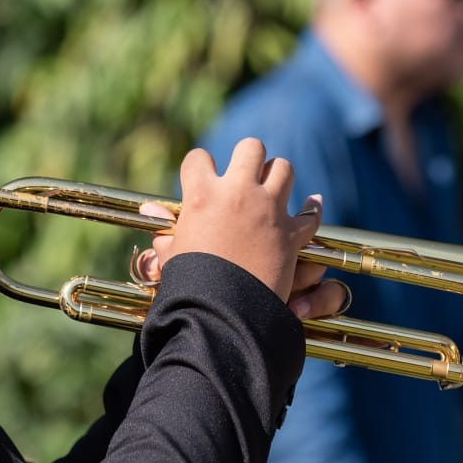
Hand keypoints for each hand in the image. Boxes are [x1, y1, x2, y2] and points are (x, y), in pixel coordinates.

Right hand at [133, 138, 343, 315]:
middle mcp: (238, 194)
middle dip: (248, 157)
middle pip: (250, 148)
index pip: (198, 158)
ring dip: (278, 175)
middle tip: (244, 173)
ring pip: (284, 168)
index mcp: (202, 195)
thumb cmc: (190, 285)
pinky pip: (311, 213)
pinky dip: (312, 209)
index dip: (199, 166)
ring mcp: (268, 211)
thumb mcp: (173, 254)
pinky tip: (311, 204)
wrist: (223, 314)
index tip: (201, 177)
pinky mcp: (292, 234)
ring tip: (272, 186)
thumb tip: (150, 211)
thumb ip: (166, 228)